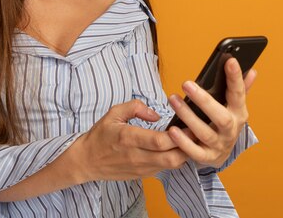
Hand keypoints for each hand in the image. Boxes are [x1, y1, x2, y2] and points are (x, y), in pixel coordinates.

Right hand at [72, 99, 187, 181]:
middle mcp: (136, 156)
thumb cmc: (100, 135)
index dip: (178, 134)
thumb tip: (155, 113)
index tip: (187, 124)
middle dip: (188, 146)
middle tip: (196, 132)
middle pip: (171, 157)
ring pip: (171, 165)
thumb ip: (135, 107)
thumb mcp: (113, 113)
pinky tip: (177, 148)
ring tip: (190, 139)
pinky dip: (174, 159)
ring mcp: (140, 168)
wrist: (87, 161)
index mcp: (128, 138)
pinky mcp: (143, 175)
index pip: (159, 141)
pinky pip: (165, 169)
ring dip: (184, 153)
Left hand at [167, 58, 256, 167]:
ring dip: (187, 117)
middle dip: (203, 100)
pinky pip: (194, 152)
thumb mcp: (233, 107)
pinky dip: (183, 142)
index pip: (238, 94)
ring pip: (204, 132)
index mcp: (238, 113)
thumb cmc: (223, 122)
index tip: (230, 60)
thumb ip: (240, 89)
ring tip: (172, 100)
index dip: (235, 78)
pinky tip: (172, 130)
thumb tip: (251, 70)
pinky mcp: (206, 157)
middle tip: (186, 83)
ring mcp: (219, 145)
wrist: (221, 153)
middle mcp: (231, 130)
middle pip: (220, 117)